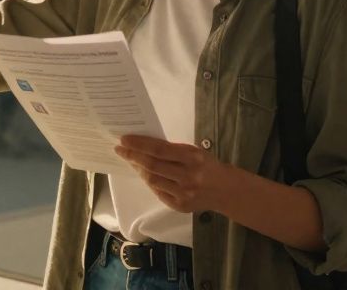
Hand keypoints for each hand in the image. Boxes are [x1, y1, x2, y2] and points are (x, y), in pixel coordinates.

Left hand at [115, 135, 232, 214]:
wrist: (226, 190)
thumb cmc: (207, 165)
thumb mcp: (193, 151)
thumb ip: (171, 150)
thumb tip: (142, 145)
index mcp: (192, 157)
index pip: (159, 149)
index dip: (139, 144)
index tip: (123, 139)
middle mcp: (188, 176)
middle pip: (152, 166)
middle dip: (133, 156)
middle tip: (120, 149)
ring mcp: (183, 193)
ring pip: (152, 180)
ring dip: (139, 169)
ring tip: (131, 160)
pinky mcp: (179, 205)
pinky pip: (158, 192)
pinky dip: (149, 181)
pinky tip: (144, 174)